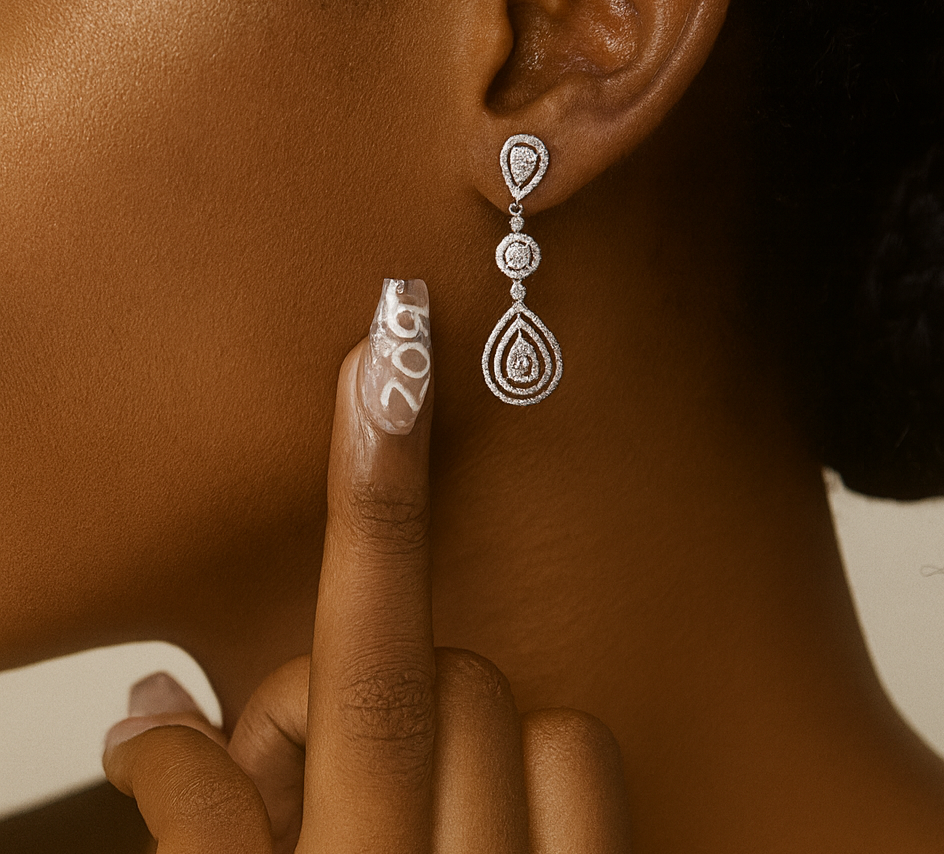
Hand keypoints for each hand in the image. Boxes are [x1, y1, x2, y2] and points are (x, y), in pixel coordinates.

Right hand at [103, 281, 630, 851]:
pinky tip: (488, 815)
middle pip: (410, 674)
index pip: (328, 689)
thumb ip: (196, 832)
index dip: (363, 502)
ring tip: (392, 805)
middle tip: (302, 753)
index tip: (387, 358)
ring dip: (430, 720)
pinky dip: (530, 753)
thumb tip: (145, 713)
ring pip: (494, 694)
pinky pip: (579, 745)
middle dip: (351, 679)